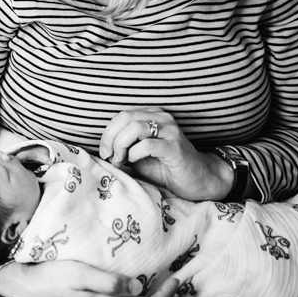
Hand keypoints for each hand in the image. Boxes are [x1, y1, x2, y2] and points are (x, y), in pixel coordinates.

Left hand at [99, 107, 229, 200]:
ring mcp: (170, 131)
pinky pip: (148, 145)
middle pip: (126, 118)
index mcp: (152, 115)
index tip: (105, 152)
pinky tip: (134, 161)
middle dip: (110, 139)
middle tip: (110, 157)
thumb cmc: (164, 168)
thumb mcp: (137, 155)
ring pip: (135, 128)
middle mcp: (162, 118)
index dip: (108, 133)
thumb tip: (101, 150)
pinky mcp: (175, 147)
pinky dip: (134, 153)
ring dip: (121, 146)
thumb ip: (122, 147)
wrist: (196, 181)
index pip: (122, 115)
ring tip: (120, 161)